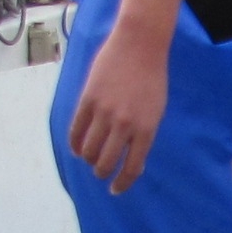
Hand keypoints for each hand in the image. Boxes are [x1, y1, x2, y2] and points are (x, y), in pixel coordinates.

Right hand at [68, 25, 168, 194]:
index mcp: (146, 129)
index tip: (116, 189)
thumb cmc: (151, 77)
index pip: (131, 168)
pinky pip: (76, 130)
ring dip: (88, 159)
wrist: (139, 43)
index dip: (122, 183)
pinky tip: (78, 148)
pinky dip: (75, 144)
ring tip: (90, 158)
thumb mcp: (156, 110)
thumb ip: (143, 134)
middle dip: (102, 172)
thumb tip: (131, 159)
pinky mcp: (88, 100)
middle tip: (101, 171)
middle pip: (105, 163)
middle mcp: (124, 124)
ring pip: (88, 150)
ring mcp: (104, 112)